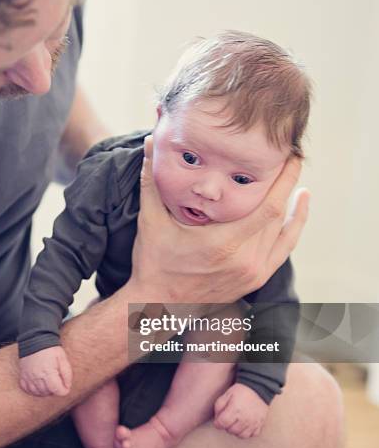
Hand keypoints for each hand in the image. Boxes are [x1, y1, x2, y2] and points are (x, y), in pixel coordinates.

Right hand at [19, 346, 72, 396]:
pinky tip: (39, 385)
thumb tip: (67, 387)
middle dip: (55, 390)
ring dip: (45, 391)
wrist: (35, 339)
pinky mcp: (23, 376)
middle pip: (48, 393)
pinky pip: (27, 389)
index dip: (64, 390)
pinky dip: (34, 390)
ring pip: (38, 393)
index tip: (65, 386)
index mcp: (48, 372)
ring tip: (49, 383)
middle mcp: (37, 376)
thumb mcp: (63, 359)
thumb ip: (67, 374)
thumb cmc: (51, 349)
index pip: (57, 390)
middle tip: (57, 382)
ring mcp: (28, 377)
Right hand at [130, 136, 308, 303]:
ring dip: (292, 205)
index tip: (289, 156)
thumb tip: (150, 142)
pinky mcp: (254, 281)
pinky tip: (296, 211)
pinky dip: (292, 230)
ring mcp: (252, 274)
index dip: (284, 179)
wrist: (157, 305)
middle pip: (278, 216)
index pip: (269, 206)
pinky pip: (282, 251)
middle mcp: (244, 261)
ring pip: (283, 233)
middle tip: (286, 159)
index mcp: (223, 244)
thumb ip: (151, 180)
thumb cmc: (153, 262)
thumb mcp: (150, 220)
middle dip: (286, 185)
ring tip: (294, 181)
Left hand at [213, 383, 268, 437]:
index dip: (217, 423)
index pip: (222, 423)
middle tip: (228, 419)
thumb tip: (217, 420)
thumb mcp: (226, 395)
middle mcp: (245, 418)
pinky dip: (247, 432)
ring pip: (241, 435)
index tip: (218, 420)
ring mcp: (254, 422)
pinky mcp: (260, 424)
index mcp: (235, 409)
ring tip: (236, 423)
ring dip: (236, 431)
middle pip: (231, 431)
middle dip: (227, 426)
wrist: (257, 387)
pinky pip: (252, 434)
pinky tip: (245, 425)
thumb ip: (218, 407)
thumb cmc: (240, 391)